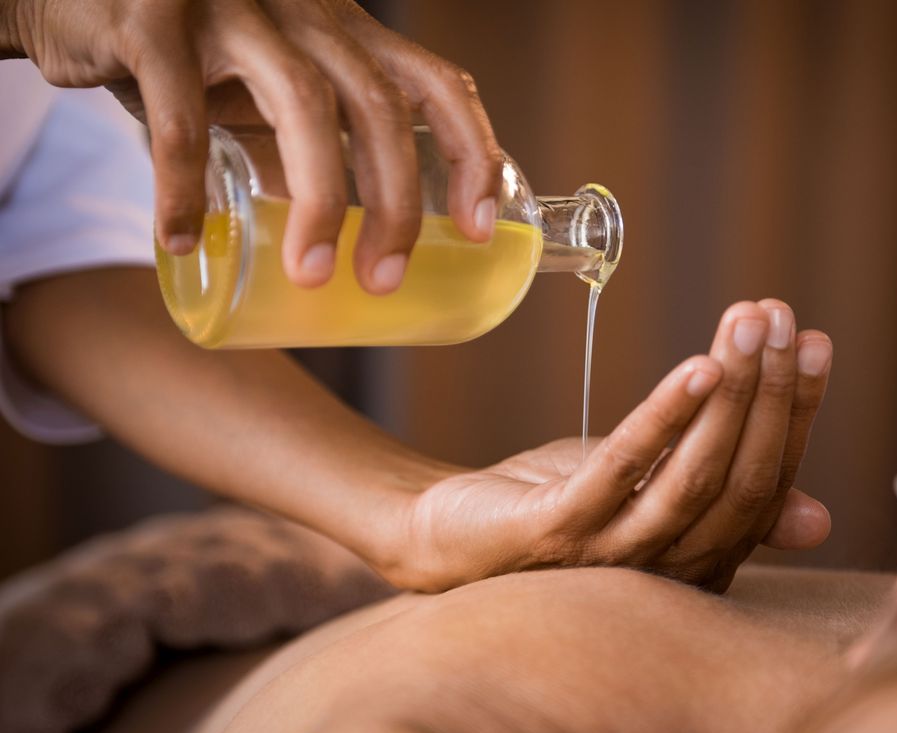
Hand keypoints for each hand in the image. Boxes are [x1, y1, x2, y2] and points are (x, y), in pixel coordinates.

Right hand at [5, 0, 500, 291]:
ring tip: (312, 275)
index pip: (437, 83)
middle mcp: (304, 14)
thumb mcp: (267, 88)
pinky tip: (181, 239)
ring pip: (304, 104)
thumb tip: (338, 232)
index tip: (481, 228)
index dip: (473, 153)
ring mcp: (234, 10)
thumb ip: (305, 145)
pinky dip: (182, 186)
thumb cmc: (190, 51)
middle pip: (380, 106)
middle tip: (384, 279)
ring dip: (317, 201)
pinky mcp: (154, 20)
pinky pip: (180, 114)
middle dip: (395, 203)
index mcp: (345, 33)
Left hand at [374, 300, 832, 592]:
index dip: (795, 413)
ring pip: (694, 476)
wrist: (451, 537)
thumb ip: (720, 498)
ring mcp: (612, 556)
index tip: (813, 341)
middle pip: (742, 480)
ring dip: (731, 394)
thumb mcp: (651, 497)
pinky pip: (622, 470)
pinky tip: (696, 366)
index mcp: (700, 561)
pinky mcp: (558, 532)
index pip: (768, 485)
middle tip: (781, 317)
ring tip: (747, 325)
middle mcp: (668, 570)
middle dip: (771, 392)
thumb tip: (818, 519)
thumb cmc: (559, 508)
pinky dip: (664, 417)